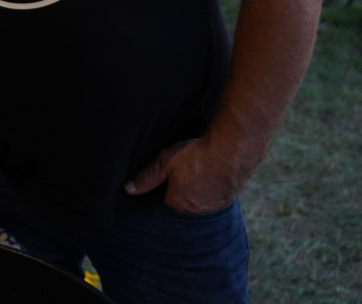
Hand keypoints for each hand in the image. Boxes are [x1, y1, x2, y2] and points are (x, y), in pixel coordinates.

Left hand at [124, 135, 243, 213]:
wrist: (233, 150)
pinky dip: (210, 190)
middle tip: (180, 176)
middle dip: (179, 193)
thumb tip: (128, 189)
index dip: (163, 192)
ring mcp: (215, 207)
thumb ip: (147, 177)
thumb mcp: (166, 162)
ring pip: (199, 202)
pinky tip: (209, 178)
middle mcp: (197, 211)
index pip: (164, 204)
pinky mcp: (229, 200)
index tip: (163, 182)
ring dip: (196, 193)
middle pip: (182, 204)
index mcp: (179, 204)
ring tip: (195, 176)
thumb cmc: (197, 156)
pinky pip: (214, 199)